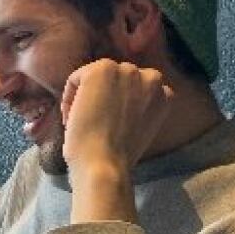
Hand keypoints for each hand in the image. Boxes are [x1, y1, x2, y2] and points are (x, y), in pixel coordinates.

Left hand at [60, 60, 173, 222]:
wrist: (104, 164)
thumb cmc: (118, 156)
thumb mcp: (140, 128)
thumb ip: (137, 108)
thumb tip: (115, 100)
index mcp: (165, 94)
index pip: (136, 87)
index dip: (117, 104)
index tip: (107, 123)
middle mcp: (151, 77)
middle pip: (116, 78)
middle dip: (102, 97)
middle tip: (92, 122)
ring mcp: (127, 71)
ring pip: (96, 76)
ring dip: (85, 96)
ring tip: (81, 121)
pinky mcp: (102, 69)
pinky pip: (77, 78)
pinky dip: (69, 96)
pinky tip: (72, 118)